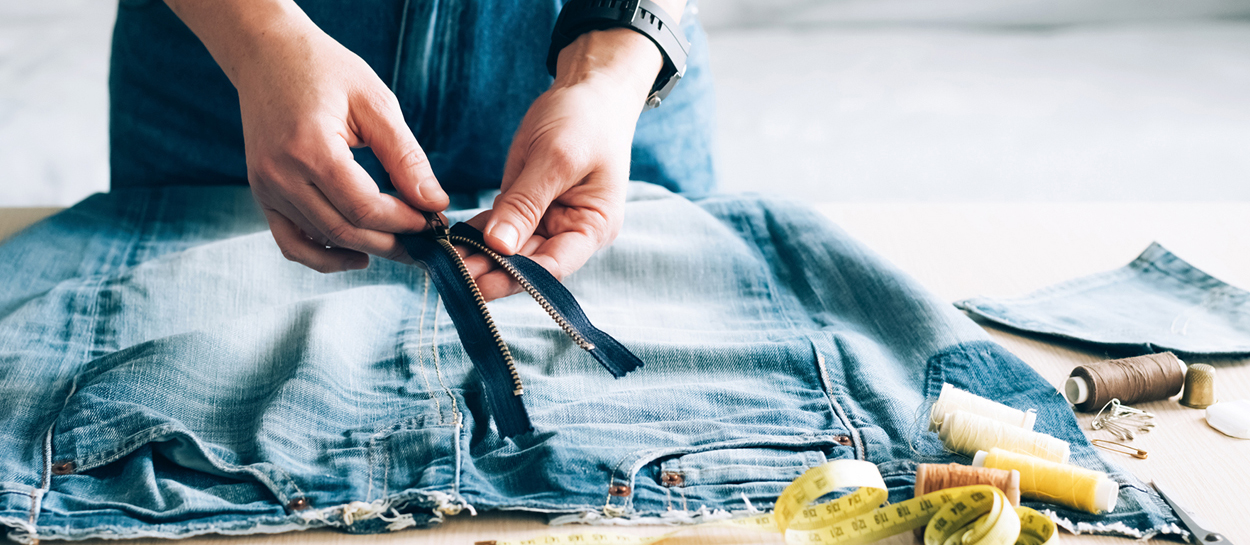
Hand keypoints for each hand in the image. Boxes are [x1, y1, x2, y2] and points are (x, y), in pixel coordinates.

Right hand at [167, 0, 447, 272]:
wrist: (268, 54)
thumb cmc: (325, 70)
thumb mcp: (375, 103)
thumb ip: (405, 156)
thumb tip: (434, 201)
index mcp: (310, 147)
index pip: (364, 206)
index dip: (404, 220)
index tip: (433, 219)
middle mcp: (280, 174)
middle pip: (345, 230)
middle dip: (392, 242)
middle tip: (425, 242)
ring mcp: (266, 188)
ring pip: (323, 238)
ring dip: (366, 248)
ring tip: (401, 244)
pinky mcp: (262, 194)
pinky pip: (292, 242)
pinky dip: (324, 256)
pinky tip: (358, 254)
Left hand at [462, 28, 664, 299]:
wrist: (589, 91)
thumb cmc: (585, 119)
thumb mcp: (555, 158)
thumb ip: (526, 203)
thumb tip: (499, 246)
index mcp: (593, 227)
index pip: (555, 266)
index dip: (518, 279)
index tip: (481, 283)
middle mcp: (572, 231)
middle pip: (530, 264)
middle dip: (492, 271)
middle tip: (452, 277)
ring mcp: (548, 220)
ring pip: (510, 250)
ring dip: (480, 257)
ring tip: (445, 264)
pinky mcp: (526, 206)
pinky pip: (499, 227)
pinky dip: (476, 235)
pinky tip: (450, 242)